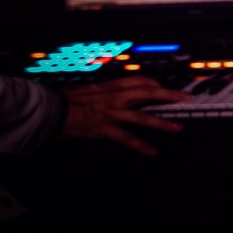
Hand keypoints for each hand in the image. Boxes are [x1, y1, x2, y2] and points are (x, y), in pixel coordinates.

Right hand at [59, 75, 189, 156]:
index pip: (138, 80)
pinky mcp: (104, 129)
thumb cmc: (61, 99)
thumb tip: (106, 94)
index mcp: (109, 85)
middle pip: (148, 93)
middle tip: (184, 98)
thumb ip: (100, 91)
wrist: (47, 109)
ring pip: (143, 116)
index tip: (163, 87)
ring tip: (177, 127)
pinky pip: (127, 138)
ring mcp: (111, 113)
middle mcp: (114, 96)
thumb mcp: (85, 89)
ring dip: (162, 123)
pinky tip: (152, 152)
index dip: (154, 83)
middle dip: (169, 95)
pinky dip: (141, 146)